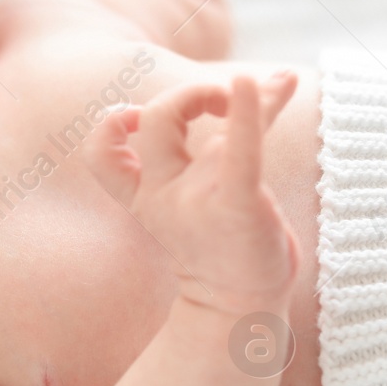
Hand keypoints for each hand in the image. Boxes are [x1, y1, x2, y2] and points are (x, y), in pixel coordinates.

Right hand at [83, 70, 301, 317]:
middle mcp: (163, 198)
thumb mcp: (218, 185)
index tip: (136, 116)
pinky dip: (251, 111)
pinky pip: (241, 152)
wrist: (240, 311)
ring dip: (233, 97)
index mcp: (144, 197)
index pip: (102, 154)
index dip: (112, 125)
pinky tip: (273, 80)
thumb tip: (283, 75)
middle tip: (221, 100)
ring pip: (209, 134)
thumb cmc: (229, 242)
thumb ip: (238, 130)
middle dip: (188, 94)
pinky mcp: (238, 208)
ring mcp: (197, 204)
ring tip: (264, 89)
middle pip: (158, 121)